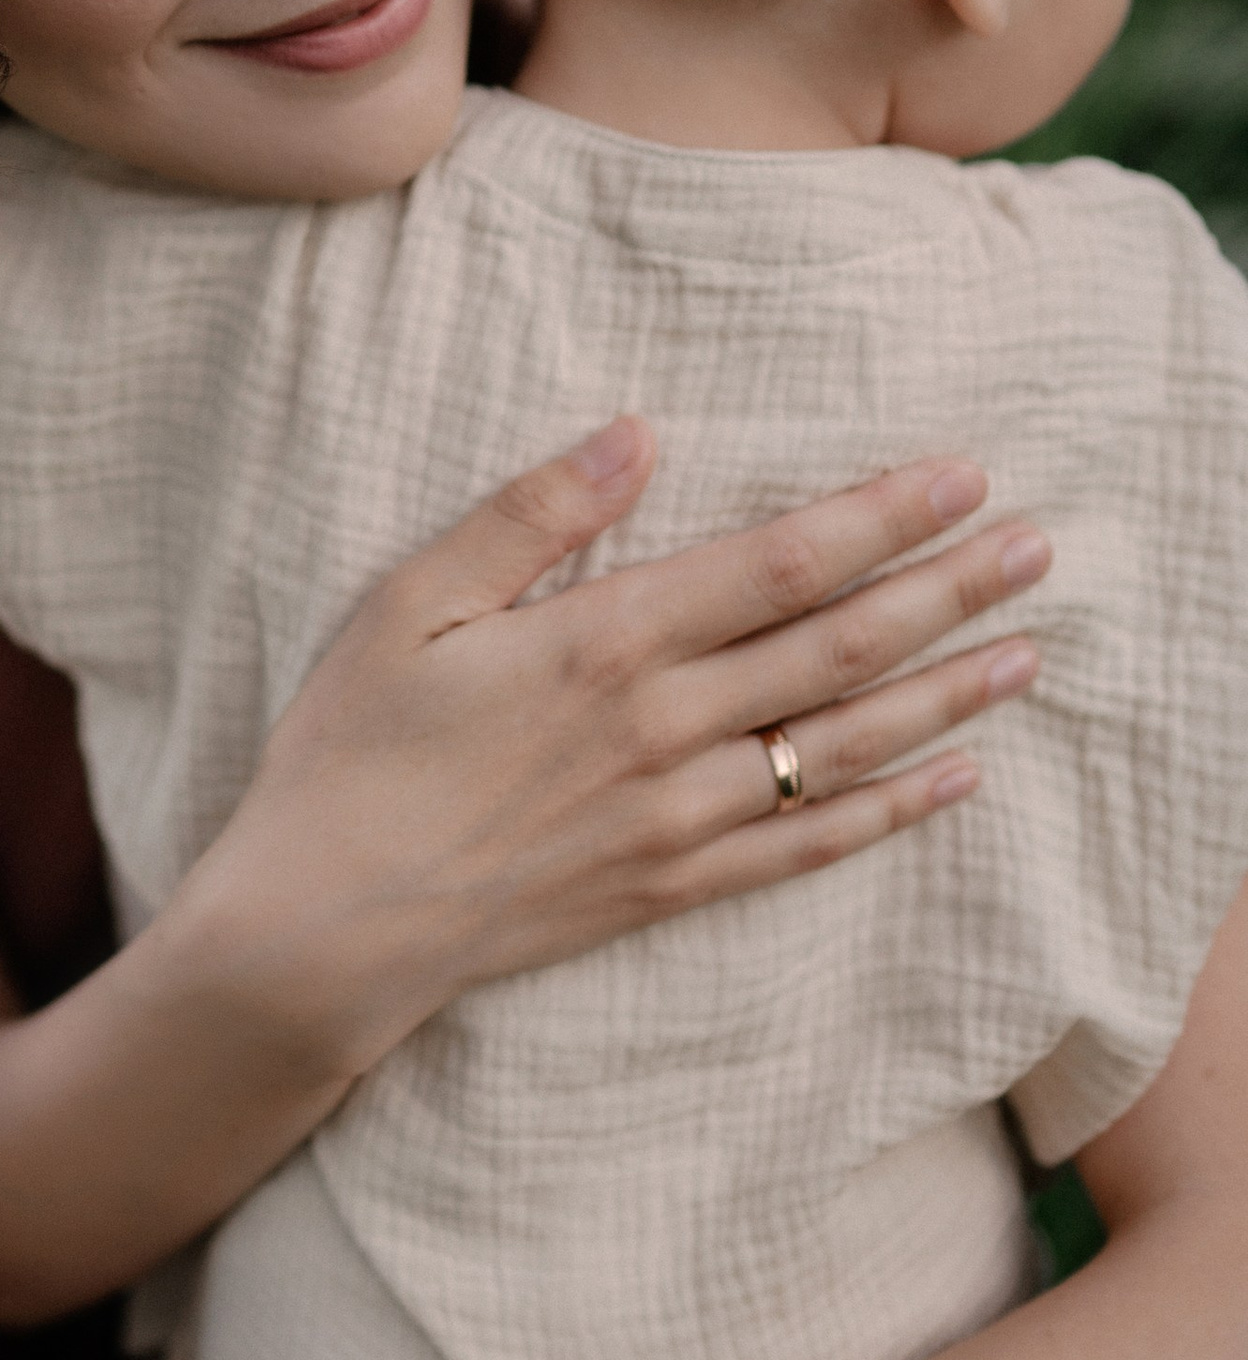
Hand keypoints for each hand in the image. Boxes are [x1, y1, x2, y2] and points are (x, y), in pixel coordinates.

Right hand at [174, 426, 1048, 1082]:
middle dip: (947, 591)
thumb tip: (637, 432)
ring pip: (841, 747)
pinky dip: (888, 814)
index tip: (962, 477)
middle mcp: (661, 730)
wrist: (320, 927)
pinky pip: (804, 849)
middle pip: (839, 649)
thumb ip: (529, 516)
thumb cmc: (350, 752)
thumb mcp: (410, 604)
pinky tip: (951, 782)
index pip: (780, 565)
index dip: (881, 519)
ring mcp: (673, 819)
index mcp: (602, 642)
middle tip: (1038, 548)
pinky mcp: (666, 888)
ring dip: (945, 696)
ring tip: (1026, 652)